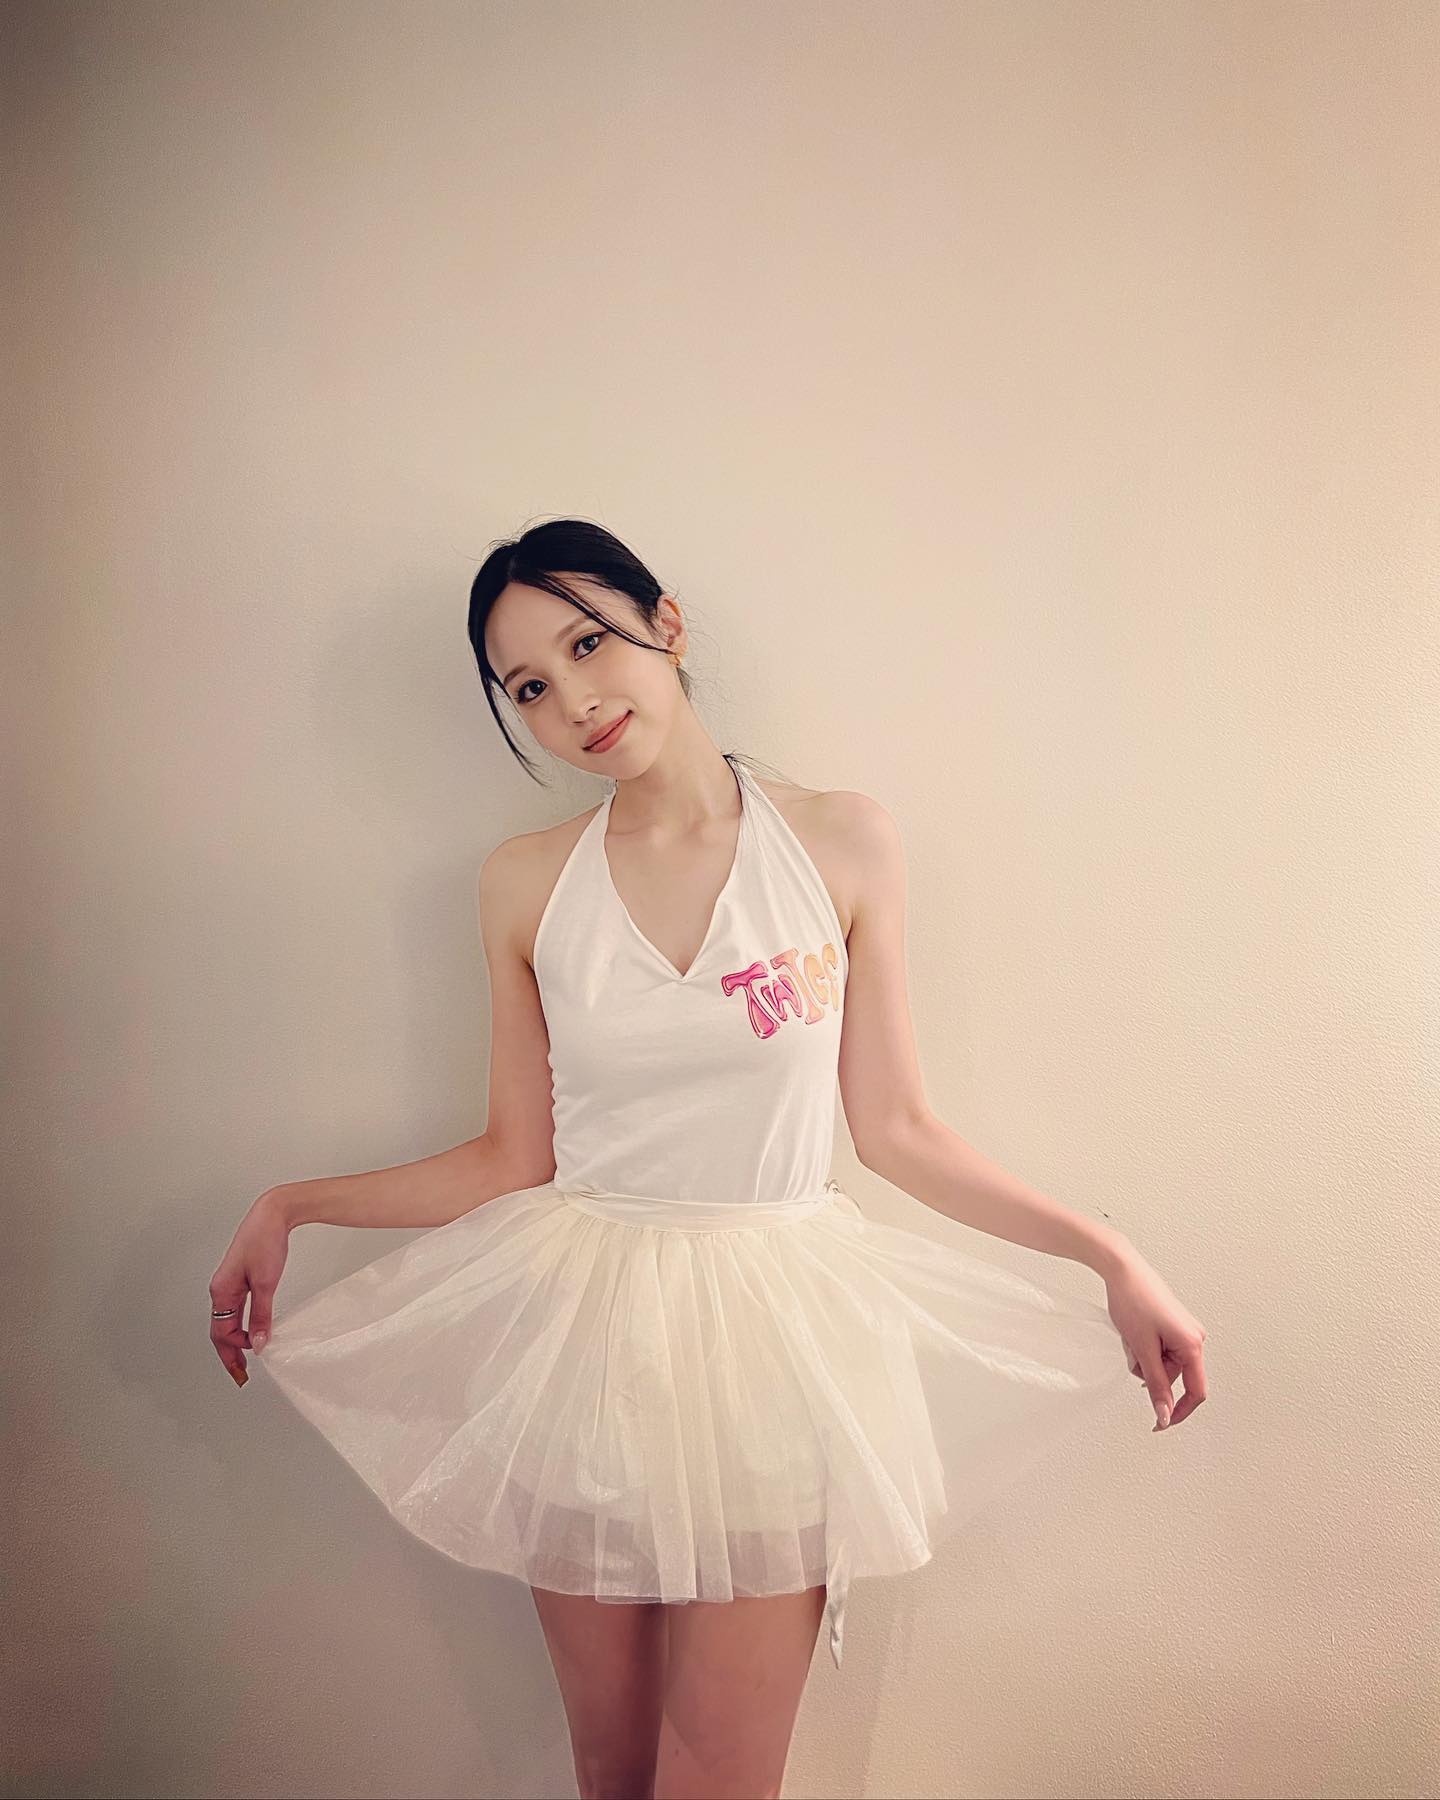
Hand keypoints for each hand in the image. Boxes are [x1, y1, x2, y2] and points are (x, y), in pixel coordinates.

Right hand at [208, 1189, 292, 1388]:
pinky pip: (236, 1309)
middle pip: (220, 1330)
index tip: (245, 1368)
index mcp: (221, 1291)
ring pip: (227, 1320)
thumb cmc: (265, 1241)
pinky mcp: (241, 1278)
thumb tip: (258, 1341)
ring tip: (245, 1358)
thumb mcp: (266, 1283)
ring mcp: (230, 1284)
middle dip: (228, 1354)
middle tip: (239, 1375)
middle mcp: (221, 1289)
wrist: (273, 1215)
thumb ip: (261, 1315)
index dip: (232, 1353)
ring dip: (235, 1340)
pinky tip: (252, 1331)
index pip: (221, 1333)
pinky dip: (242, 1324)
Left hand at [1104, 1253, 1207, 1430]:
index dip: (1178, 1411)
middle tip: (1131, 1350)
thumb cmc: (1133, 1300)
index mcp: (1193, 1345)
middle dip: (1149, 1372)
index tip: (1160, 1423)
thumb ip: (1155, 1385)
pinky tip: (1133, 1331)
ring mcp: (1184, 1330)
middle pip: (1173, 1376)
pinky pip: (1159, 1349)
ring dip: (1143, 1358)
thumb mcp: (1142, 1349)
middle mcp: (1194, 1337)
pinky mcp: (1172, 1324)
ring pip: (1163, 1363)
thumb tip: (1164, 1414)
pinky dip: (1144, 1347)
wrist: (1121, 1269)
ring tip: (1131, 1335)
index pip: (1195, 1392)